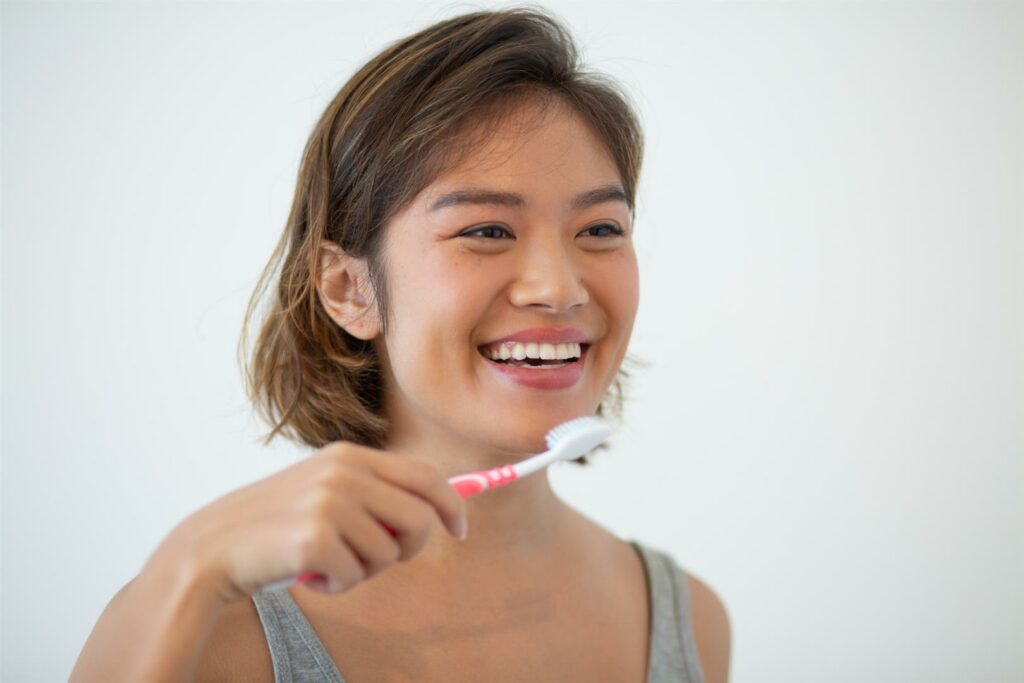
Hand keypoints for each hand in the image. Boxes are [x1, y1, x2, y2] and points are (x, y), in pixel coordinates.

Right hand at [150, 442, 466, 604]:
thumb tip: (437, 512)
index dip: (452, 504)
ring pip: (390, 554)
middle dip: (411, 548)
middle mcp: (343, 472)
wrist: (214, 546)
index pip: (425, 475)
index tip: (459, 529)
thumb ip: (376, 495)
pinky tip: (309, 575)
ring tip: (327, 562)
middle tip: (378, 560)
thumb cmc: (278, 526)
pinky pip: (357, 576)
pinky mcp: (315, 538)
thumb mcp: (328, 492)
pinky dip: (337, 585)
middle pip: (420, 517)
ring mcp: (329, 503)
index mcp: (350, 456)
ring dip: (363, 571)